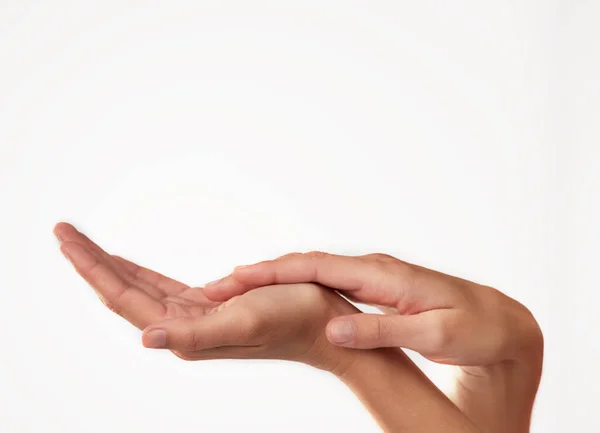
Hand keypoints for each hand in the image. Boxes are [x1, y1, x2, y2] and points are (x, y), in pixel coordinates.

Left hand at [53, 223, 356, 371]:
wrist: (323, 325)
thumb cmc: (293, 321)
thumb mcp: (244, 323)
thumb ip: (193, 335)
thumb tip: (147, 339)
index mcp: (184, 332)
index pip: (123, 298)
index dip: (92, 268)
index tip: (66, 239)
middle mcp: (181, 327)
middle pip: (122, 290)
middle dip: (91, 262)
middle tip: (63, 232)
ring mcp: (192, 316)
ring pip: (137, 287)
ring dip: (109, 266)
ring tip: (84, 245)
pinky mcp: (206, 305)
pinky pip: (159, 286)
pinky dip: (137, 271)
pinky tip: (125, 263)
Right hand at [203, 252, 543, 432]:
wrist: (497, 319)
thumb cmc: (471, 327)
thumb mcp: (433, 334)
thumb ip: (383, 329)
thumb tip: (334, 326)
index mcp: (383, 276)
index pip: (319, 268)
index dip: (277, 272)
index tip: (239, 276)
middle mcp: (373, 268)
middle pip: (307, 265)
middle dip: (263, 272)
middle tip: (220, 284)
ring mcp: (372, 275)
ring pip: (314, 272)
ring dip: (276, 278)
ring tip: (237, 288)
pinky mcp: (373, 287)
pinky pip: (327, 281)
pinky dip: (298, 285)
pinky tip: (282, 293)